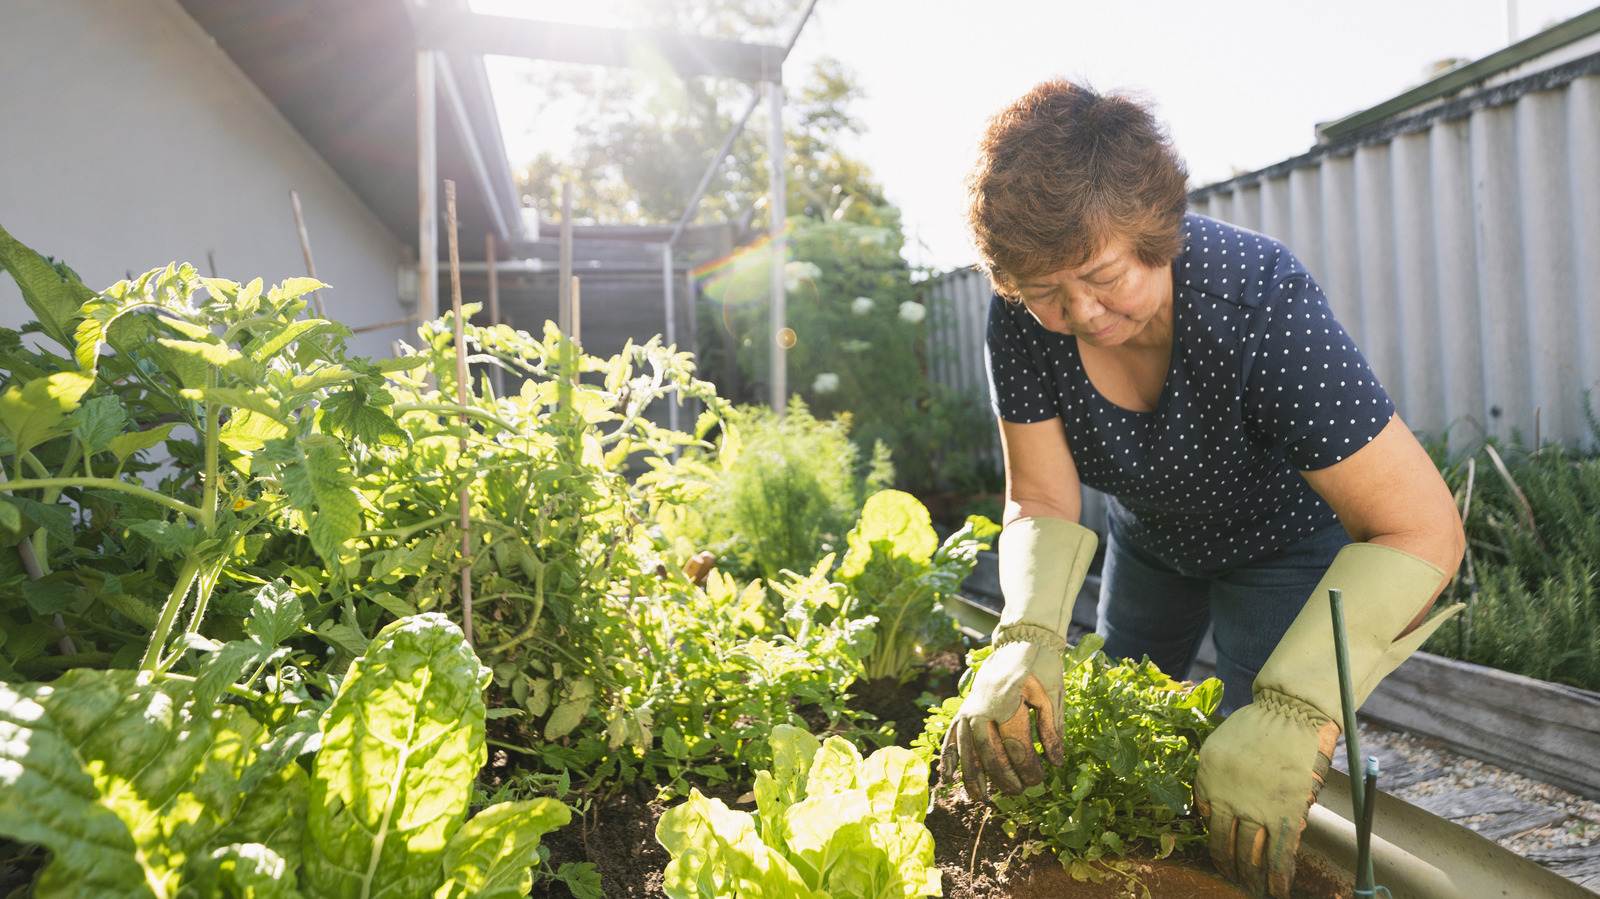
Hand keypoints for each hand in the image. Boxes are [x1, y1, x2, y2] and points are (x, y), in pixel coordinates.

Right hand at [941, 634, 1064, 801]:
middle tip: (1018, 792)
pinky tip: (948, 780)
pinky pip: (950, 742)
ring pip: (968, 754)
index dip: (1028, 769)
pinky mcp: (958, 717)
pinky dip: (948, 761)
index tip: (1038, 780)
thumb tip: (1058, 763)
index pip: (1017, 748)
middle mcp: (981, 713)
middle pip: (991, 756)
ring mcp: (966, 716)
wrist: (1003, 655)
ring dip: (974, 779)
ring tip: (983, 799)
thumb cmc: (1027, 681)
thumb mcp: (1044, 700)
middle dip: (1004, 779)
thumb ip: (1050, 731)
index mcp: (1006, 708)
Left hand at [1192, 689, 1339, 897]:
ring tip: (1252, 888)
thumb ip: (1216, 780)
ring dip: (1250, 877)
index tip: (1222, 850)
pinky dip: (1277, 877)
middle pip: (1224, 844)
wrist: (1289, 713)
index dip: (1216, 839)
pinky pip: (1278, 855)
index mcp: (1206, 781)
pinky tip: (1278, 890)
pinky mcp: (1285, 815)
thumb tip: (1219, 812)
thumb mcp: (1219, 750)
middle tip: (1232, 879)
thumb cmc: (1257, 727)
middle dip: (1228, 867)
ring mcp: (1255, 809)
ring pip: (1249, 855)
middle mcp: (1225, 799)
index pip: (1206, 821)